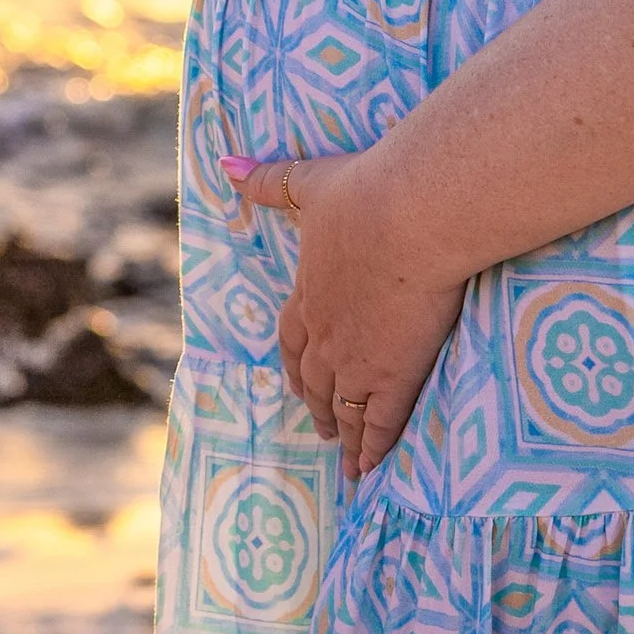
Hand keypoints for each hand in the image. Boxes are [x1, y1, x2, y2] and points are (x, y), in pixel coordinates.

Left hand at [224, 144, 465, 477]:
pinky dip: (374, 449)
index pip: (291, 338)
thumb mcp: (309, 182)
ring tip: (347, 457)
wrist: (408, 215)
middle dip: (317, 403)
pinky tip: (373, 469)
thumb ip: (268, 180)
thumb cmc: (364, 194)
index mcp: (307, 291)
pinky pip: (381, 423)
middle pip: (314, 380)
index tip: (295, 379)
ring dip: (343, 432)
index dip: (293, 362)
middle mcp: (325, 333)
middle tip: (322, 425)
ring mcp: (357, 359)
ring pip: (345, 407)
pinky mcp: (393, 375)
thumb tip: (225, 164)